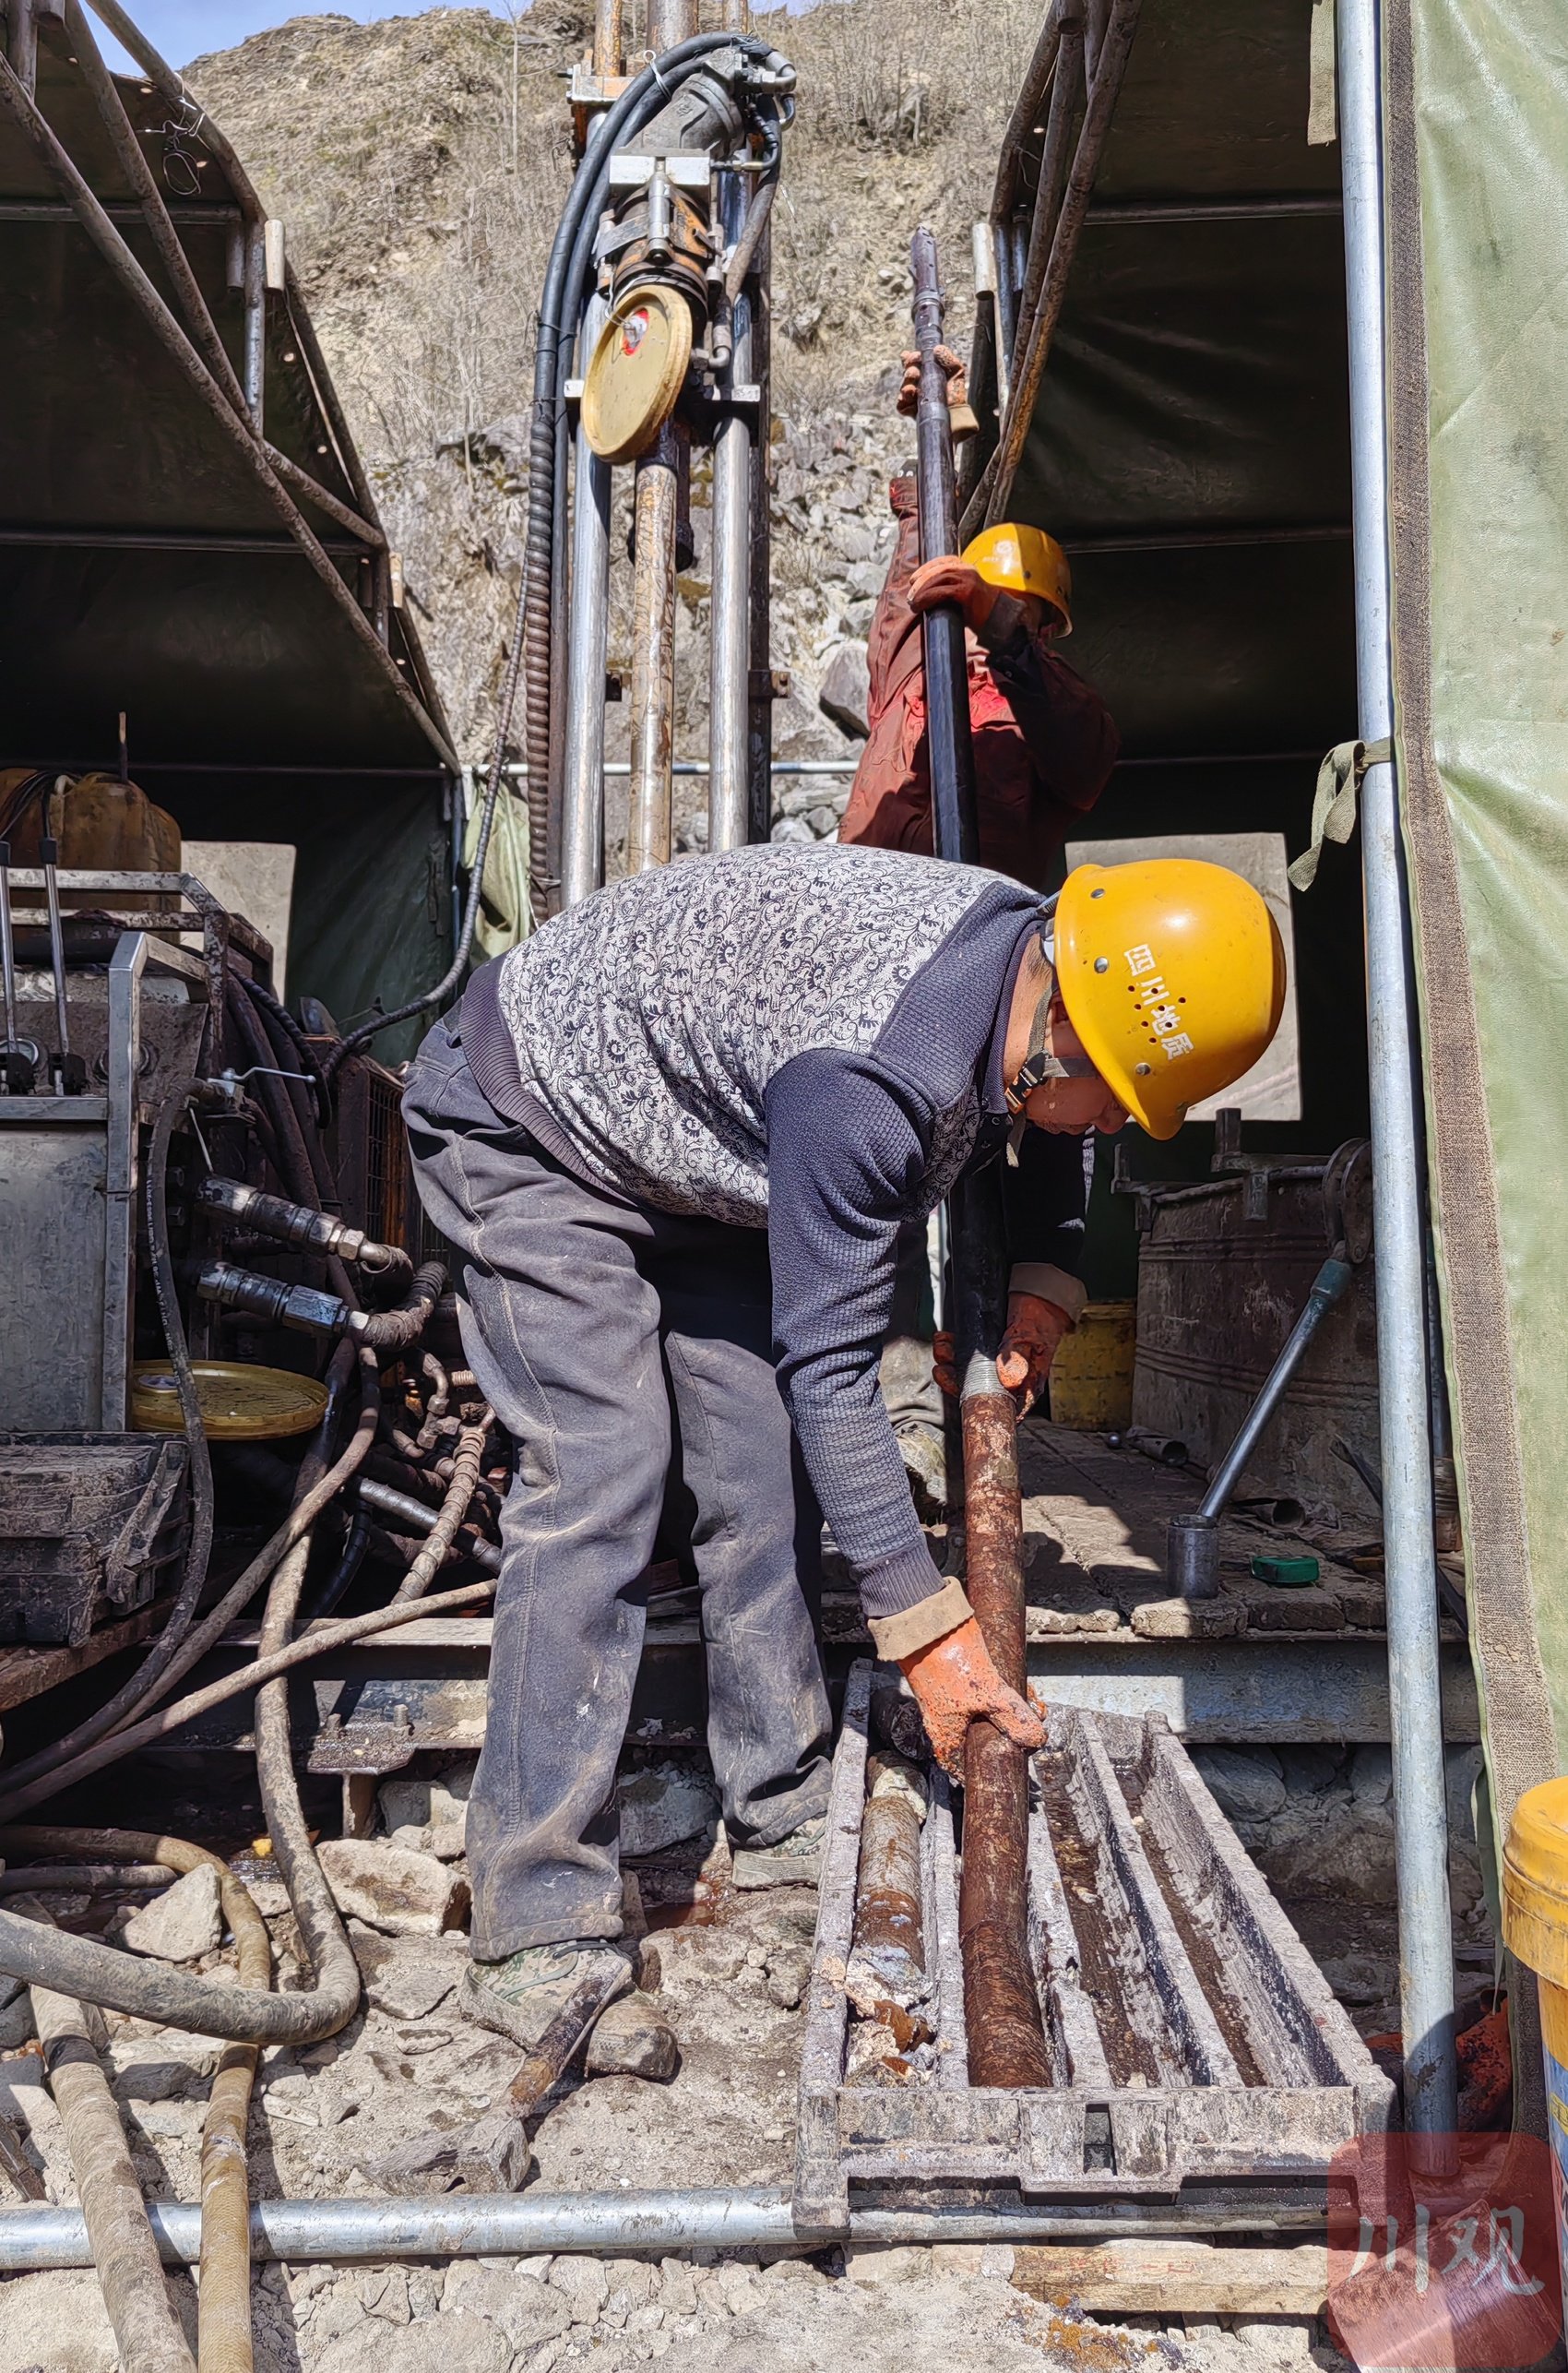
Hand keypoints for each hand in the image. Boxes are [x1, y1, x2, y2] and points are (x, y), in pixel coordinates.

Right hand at [897, 344, 967, 418]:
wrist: (956, 416)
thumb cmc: (956, 395)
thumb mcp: (956, 372)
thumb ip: (948, 359)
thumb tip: (937, 349)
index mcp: (926, 372)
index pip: (913, 361)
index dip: (910, 357)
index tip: (913, 356)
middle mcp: (918, 383)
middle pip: (907, 373)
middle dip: (909, 370)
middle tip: (913, 373)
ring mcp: (913, 397)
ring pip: (903, 387)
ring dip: (906, 385)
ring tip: (911, 388)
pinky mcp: (910, 411)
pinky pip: (901, 405)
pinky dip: (902, 400)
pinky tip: (907, 397)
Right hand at [898, 1615, 1043, 1778]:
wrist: (927, 1620)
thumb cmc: (947, 1660)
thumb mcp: (988, 1692)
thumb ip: (1013, 1716)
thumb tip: (1035, 1738)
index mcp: (945, 1732)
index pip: (961, 1765)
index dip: (983, 1768)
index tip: (1005, 1766)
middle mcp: (944, 1718)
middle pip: (979, 1735)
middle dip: (1008, 1732)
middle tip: (1030, 1727)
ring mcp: (949, 1696)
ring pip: (983, 1712)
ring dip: (1008, 1709)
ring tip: (1031, 1702)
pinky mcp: (956, 1676)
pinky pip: (981, 1691)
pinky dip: (1000, 1690)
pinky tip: (1017, 1682)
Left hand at [909, 556, 997, 634]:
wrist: (999, 619)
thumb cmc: (979, 610)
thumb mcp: (963, 594)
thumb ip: (949, 589)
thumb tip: (925, 595)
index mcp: (966, 568)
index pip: (942, 561)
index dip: (925, 568)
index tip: (913, 579)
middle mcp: (967, 570)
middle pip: (938, 569)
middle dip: (920, 580)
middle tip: (910, 595)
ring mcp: (968, 579)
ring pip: (939, 578)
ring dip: (922, 590)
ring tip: (913, 603)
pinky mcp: (967, 592)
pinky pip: (942, 591)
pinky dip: (928, 598)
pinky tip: (920, 605)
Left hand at [932, 1294, 1071, 1411]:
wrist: (1039, 1296)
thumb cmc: (1040, 1318)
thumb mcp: (1030, 1335)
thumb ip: (1018, 1355)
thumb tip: (1009, 1380)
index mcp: (1025, 1382)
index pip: (1005, 1406)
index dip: (982, 1406)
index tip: (964, 1398)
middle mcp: (1009, 1378)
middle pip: (979, 1391)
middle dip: (956, 1380)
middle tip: (943, 1369)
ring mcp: (995, 1365)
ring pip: (968, 1372)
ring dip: (950, 1361)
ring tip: (943, 1347)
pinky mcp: (986, 1351)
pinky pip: (965, 1355)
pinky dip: (953, 1347)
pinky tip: (946, 1338)